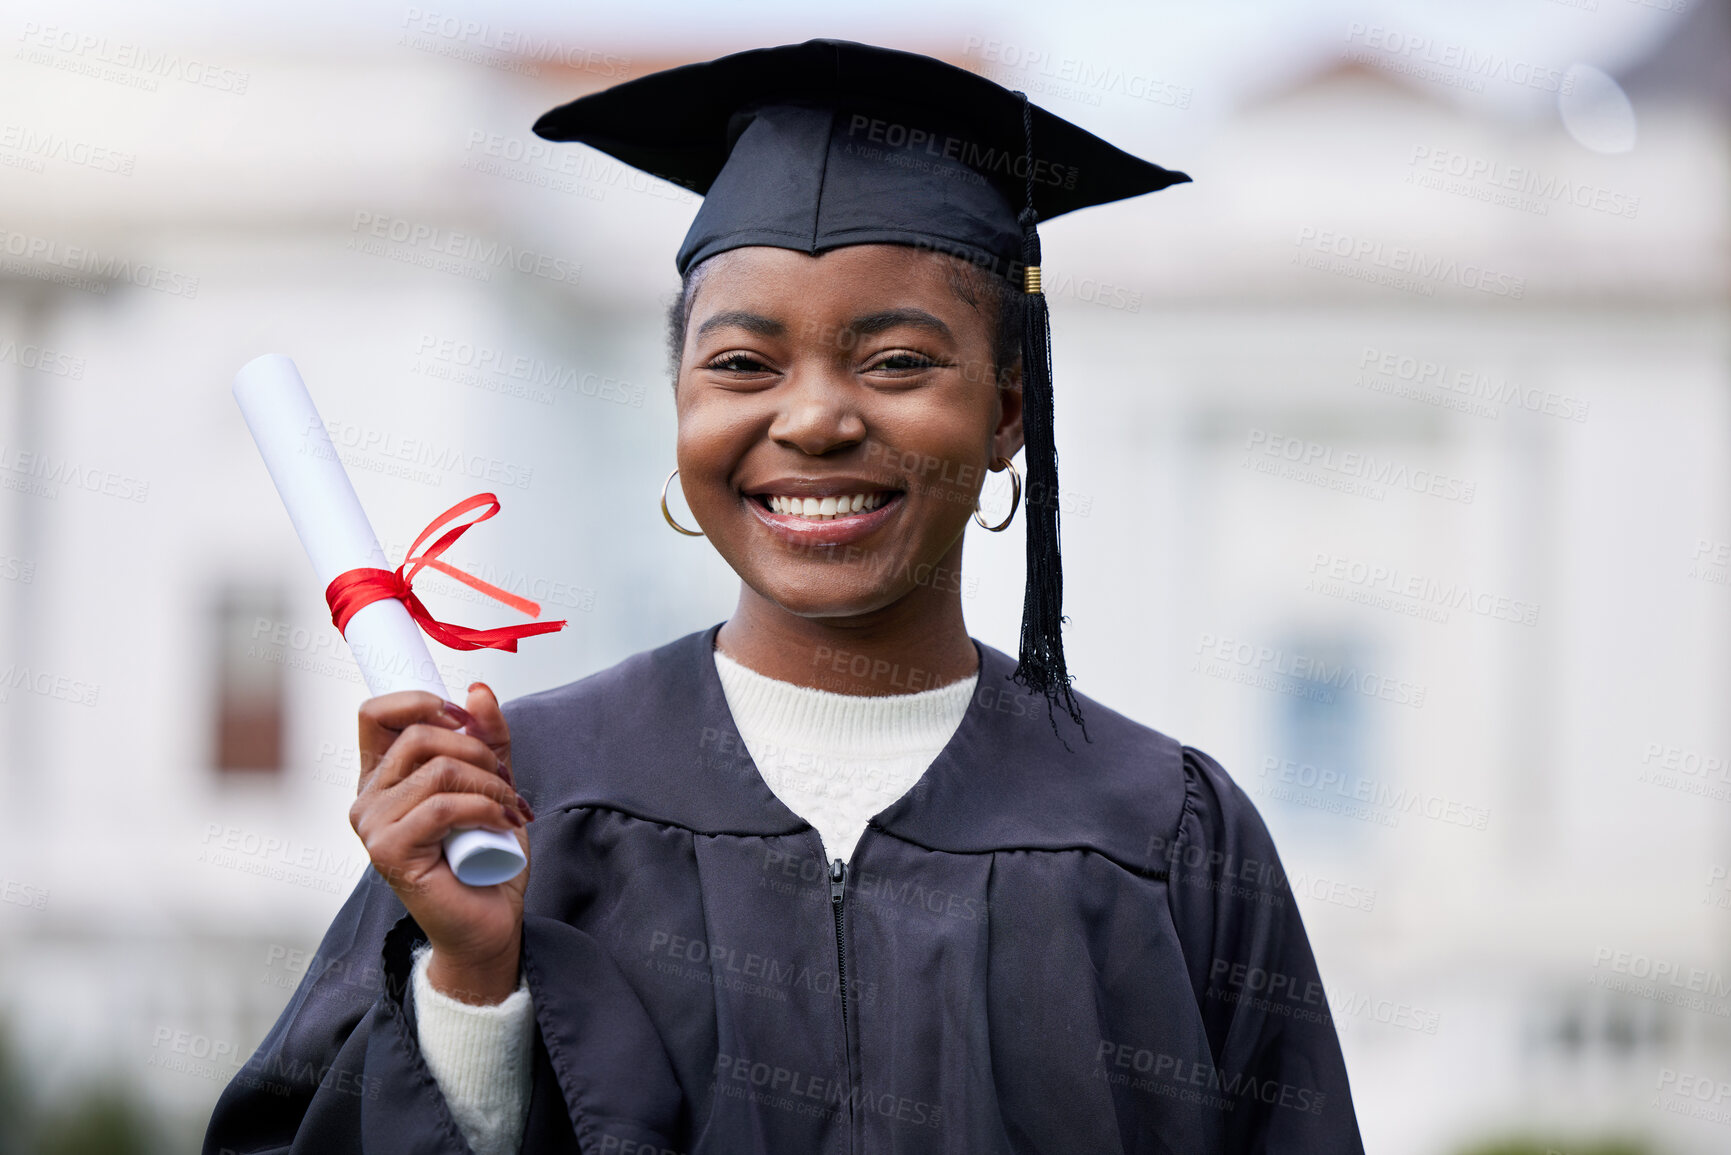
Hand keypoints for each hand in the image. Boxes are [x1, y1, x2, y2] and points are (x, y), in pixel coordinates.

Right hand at [350, 682, 531, 1003]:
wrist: (490, 921)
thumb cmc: (486, 857)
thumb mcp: (493, 782)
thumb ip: (486, 737)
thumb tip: (477, 691)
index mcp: (382, 777)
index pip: (375, 713)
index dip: (420, 701)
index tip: (463, 719)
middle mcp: (367, 799)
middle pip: (418, 735)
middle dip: (478, 750)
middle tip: (504, 782)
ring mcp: (372, 826)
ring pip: (439, 770)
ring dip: (490, 784)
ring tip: (508, 808)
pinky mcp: (389, 851)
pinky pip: (444, 807)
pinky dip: (485, 809)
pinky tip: (502, 826)